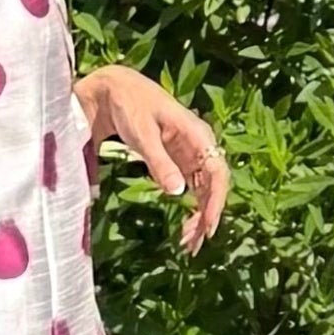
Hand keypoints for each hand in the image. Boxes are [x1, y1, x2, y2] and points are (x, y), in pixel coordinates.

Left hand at [76, 65, 228, 250]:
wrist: (116, 89)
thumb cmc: (130, 105)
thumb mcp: (142, 134)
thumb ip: (159, 162)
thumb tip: (178, 193)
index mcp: (197, 134)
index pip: (217, 172)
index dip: (216, 200)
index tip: (207, 226)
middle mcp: (199, 145)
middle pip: (214, 185)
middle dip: (207, 216)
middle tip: (192, 245)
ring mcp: (191, 154)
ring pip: (205, 190)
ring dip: (200, 216)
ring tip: (188, 244)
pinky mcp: (179, 161)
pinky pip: (192, 188)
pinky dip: (191, 208)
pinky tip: (184, 227)